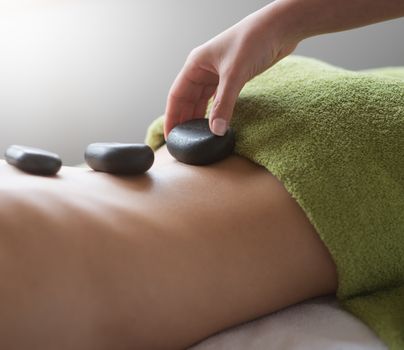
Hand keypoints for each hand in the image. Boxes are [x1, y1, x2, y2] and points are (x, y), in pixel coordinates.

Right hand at [164, 5, 297, 137]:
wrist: (279, 28)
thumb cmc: (253, 39)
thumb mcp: (234, 74)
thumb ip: (224, 104)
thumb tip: (216, 130)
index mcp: (195, 65)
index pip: (176, 95)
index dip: (172, 116)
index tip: (170, 136)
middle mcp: (203, 70)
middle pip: (187, 100)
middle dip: (184, 120)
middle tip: (183, 142)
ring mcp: (217, 74)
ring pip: (202, 100)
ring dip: (199, 118)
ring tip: (196, 137)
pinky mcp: (231, 78)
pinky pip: (217, 99)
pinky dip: (215, 112)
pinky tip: (215, 123)